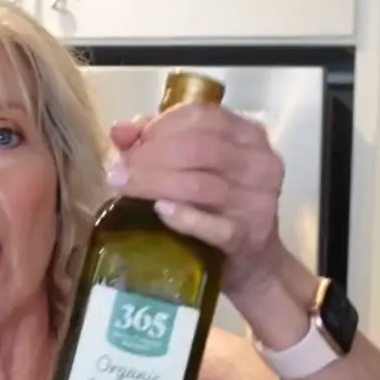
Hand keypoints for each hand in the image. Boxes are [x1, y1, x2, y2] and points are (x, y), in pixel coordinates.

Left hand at [108, 103, 285, 300]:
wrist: (255, 264)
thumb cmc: (219, 209)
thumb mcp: (197, 168)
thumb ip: (160, 144)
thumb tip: (119, 132)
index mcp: (249, 135)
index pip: (201, 116)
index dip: (160, 126)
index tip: (129, 144)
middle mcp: (260, 163)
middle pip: (198, 148)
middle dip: (150, 156)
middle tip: (119, 171)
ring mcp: (256, 201)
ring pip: (200, 184)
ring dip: (155, 183)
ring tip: (124, 187)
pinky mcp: (247, 237)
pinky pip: (211, 225)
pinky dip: (183, 217)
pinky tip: (159, 210)